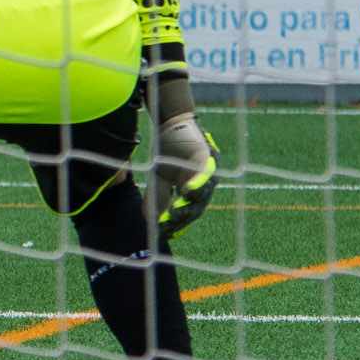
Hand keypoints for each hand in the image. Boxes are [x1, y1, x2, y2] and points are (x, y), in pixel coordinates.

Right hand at [149, 112, 219, 240]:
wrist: (171, 124)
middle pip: (196, 208)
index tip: (161, 235)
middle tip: (165, 225)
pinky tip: (186, 192)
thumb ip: (157, 198)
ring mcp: (209, 173)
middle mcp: (204, 186)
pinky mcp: (209, 158)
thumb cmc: (168, 151)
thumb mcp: (158, 178)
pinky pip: (205, 174)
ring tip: (173, 213)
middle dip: (180, 219)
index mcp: (192, 192)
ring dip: (188, 205)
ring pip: (202, 195)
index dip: (174, 225)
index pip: (186, 214)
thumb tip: (151, 222)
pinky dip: (197, 184)